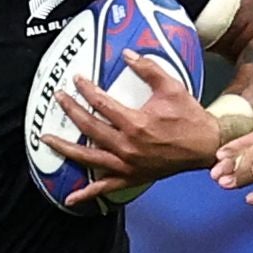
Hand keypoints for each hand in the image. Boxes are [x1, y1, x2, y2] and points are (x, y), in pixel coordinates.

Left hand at [44, 57, 219, 203]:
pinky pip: (105, 188)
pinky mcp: (132, 177)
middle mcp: (128, 146)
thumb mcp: (172, 87)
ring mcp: (128, 165)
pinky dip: (87, 194)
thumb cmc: (189, 118)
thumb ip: (148, 69)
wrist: (205, 146)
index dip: (86, 90)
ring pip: (89, 158)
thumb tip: (127, 54)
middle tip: (58, 98)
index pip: (101, 104)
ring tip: (47, 139)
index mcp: (136, 124)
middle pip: (89, 127)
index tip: (77, 80)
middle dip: (70, 111)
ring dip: (65, 148)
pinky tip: (70, 197)